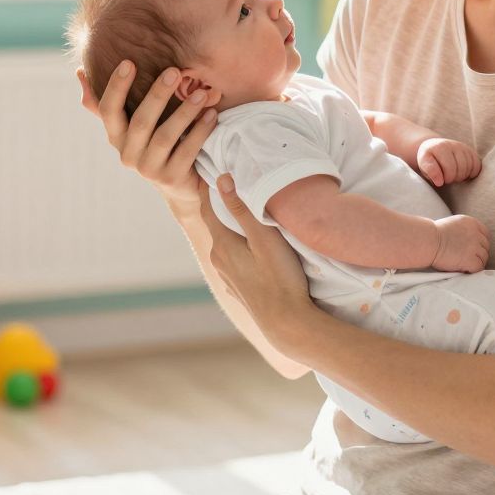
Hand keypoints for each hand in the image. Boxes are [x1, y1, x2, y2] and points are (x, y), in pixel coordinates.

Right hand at [78, 63, 217, 209]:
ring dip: (184, 112)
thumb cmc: (156, 145)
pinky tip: (211, 113)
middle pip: (140, 121)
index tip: (129, 62)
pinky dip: (200, 131)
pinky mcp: (171, 179)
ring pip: (165, 136)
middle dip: (157, 94)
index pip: (108, 110)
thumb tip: (79, 71)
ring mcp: (149, 169)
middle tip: (174, 71)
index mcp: (116, 137)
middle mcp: (127, 154)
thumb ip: (110, 101)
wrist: (181, 188)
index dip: (116, 86)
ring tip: (201, 92)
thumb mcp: (132, 124)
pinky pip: (187, 151)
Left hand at [197, 174, 316, 350]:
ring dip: (232, 230)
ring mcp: (228, 277)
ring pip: (226, 245)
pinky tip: (253, 250)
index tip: (208, 170)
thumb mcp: (264, 238)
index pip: (207, 208)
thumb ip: (243, 209)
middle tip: (231, 187)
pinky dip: (240, 249)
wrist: (286, 323)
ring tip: (245, 216)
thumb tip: (221, 179)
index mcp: (222, 244)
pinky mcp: (239, 290)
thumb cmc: (280, 277)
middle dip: (222, 207)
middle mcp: (219, 260)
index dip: (207, 188)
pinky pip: (235, 262)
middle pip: (217, 226)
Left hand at [416, 137, 481, 186]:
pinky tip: (463, 173)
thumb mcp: (423, 164)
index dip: (444, 179)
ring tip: (453, 175)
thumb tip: (439, 182)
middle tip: (446, 178)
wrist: (436, 148)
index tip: (438, 181)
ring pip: (469, 168)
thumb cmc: (430, 159)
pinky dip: (472, 173)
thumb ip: (429, 171)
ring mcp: (463, 147)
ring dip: (462, 176)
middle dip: (452, 178)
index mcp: (439, 147)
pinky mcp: (471, 151)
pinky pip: (477, 165)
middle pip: (459, 169)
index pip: (448, 168)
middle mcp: (453, 144)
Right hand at [431, 214, 489, 272]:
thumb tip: (466, 241)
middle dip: (478, 254)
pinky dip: (472, 270)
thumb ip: (463, 231)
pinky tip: (462, 269)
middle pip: (486, 247)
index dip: (480, 243)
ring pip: (483, 258)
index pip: (485, 234)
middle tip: (467, 259)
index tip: (474, 249)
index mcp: (471, 223)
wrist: (427, 241)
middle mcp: (476, 233)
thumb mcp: (452, 225)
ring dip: (475, 262)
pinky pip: (478, 268)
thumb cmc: (432, 235)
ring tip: (463, 265)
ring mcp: (474, 246)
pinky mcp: (471, 259)